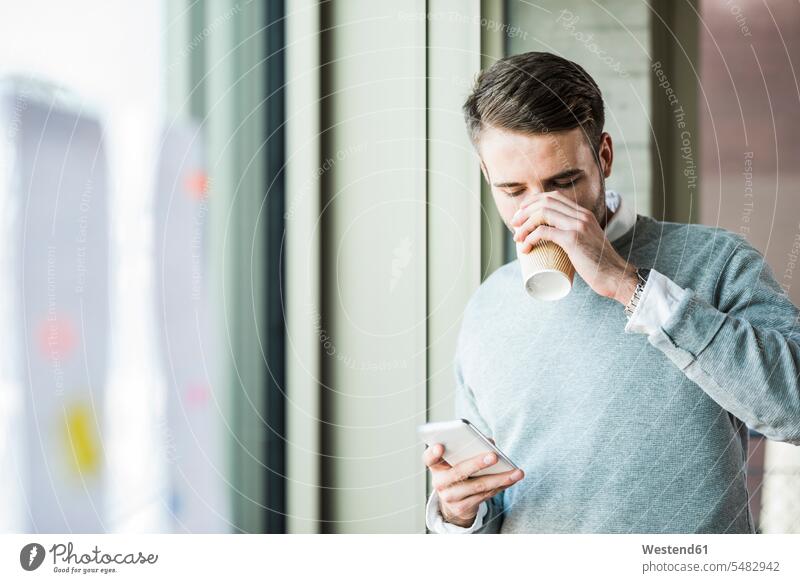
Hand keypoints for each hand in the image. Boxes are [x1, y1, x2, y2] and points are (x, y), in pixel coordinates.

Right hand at [422, 442, 523, 527]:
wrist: (453, 500)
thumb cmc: (457, 470)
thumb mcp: (457, 459)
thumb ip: (469, 446)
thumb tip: (490, 441)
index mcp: (436, 466)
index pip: (429, 458)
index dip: (433, 453)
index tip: (440, 446)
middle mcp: (440, 482)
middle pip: (458, 472)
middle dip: (477, 463)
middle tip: (494, 456)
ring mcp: (450, 497)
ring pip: (478, 486)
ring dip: (500, 478)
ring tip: (517, 472)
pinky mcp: (463, 508)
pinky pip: (485, 496)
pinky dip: (501, 486)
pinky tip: (512, 479)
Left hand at [511, 191, 637, 303]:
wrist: (615, 276)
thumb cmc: (598, 265)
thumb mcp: (586, 243)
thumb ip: (574, 237)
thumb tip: (554, 242)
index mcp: (583, 213)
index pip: (553, 197)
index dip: (533, 202)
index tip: (521, 215)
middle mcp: (581, 215)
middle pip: (545, 202)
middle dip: (524, 211)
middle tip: (514, 226)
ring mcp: (578, 226)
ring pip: (542, 214)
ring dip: (524, 224)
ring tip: (517, 238)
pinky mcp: (573, 240)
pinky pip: (544, 232)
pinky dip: (530, 238)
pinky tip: (525, 247)